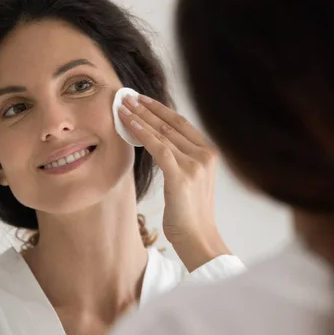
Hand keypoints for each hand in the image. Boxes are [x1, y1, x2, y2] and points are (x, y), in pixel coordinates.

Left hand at [118, 94, 230, 270]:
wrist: (198, 238)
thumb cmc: (191, 214)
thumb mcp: (191, 181)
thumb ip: (182, 160)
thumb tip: (160, 144)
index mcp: (210, 153)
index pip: (182, 124)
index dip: (161, 110)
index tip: (143, 100)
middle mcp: (205, 154)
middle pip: (171, 124)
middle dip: (147, 108)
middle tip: (128, 96)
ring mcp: (195, 164)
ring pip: (163, 133)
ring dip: (140, 117)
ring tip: (123, 106)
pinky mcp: (181, 175)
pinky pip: (158, 148)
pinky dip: (142, 133)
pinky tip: (129, 124)